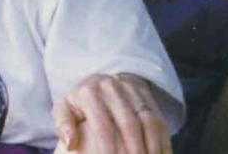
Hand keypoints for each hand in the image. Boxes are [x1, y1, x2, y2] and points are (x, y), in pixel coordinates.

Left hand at [53, 72, 170, 153]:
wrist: (100, 81)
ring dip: (153, 147)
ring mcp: (131, 89)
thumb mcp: (65, 109)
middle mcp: (111, 87)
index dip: (109, 149)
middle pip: (129, 123)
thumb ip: (63, 124)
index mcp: (89, 92)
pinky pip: (159, 119)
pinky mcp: (146, 94)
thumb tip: (70, 144)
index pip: (102, 125)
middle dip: (135, 151)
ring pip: (148, 121)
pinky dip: (163, 141)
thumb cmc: (81, 104)